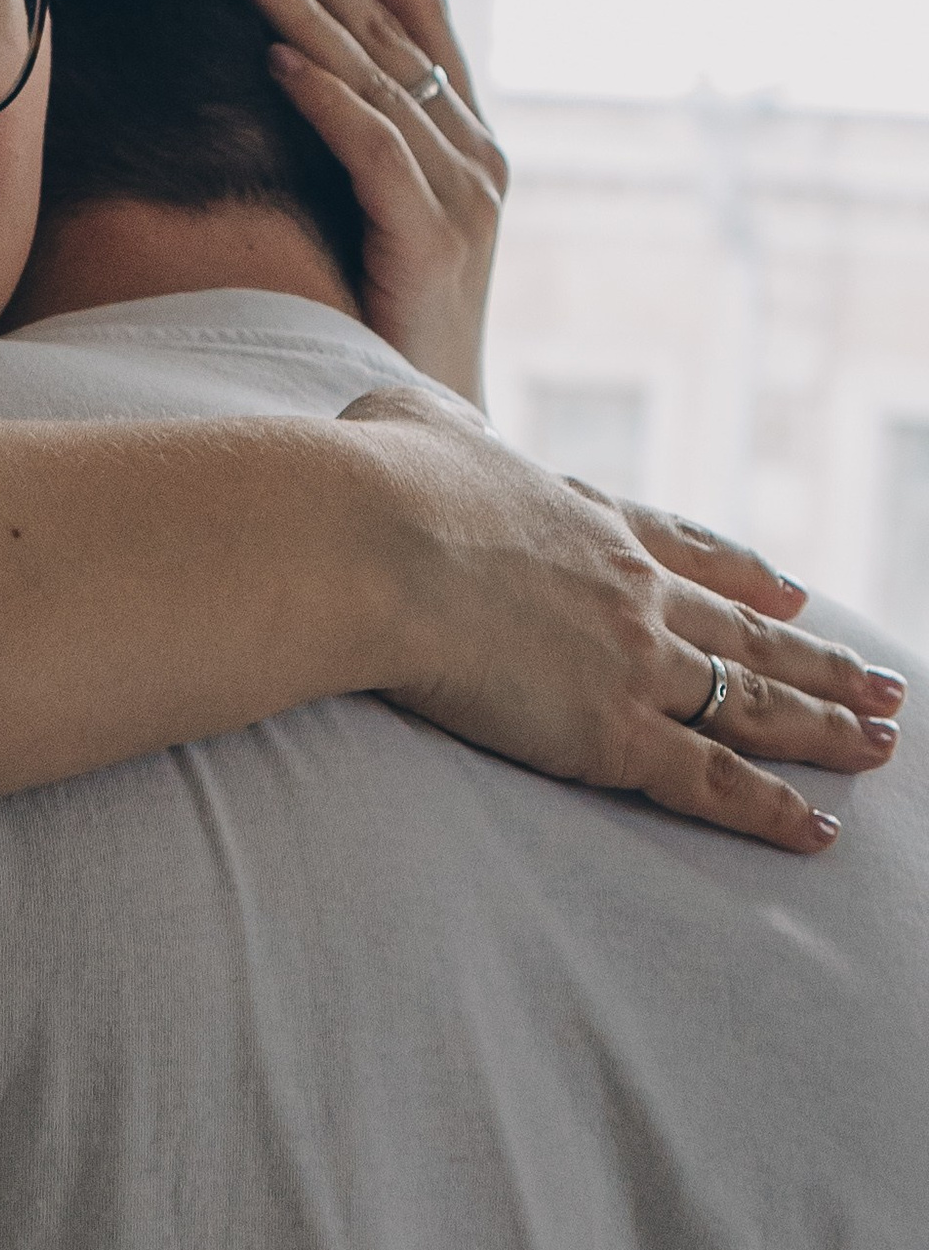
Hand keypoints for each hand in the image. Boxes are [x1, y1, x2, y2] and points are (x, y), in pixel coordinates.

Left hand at [239, 0, 505, 405]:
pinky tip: (276, 58)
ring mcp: (462, 195)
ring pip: (377, 78)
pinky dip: (324, 99)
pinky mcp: (432, 240)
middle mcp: (475, 154)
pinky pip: (371, 151)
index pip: (423, 13)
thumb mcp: (378, 218)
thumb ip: (358, 144)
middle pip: (393, 27)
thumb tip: (291, 67)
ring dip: (308, 9)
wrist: (438, 430)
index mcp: (466, 139)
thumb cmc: (389, 327)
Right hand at [341, 381, 904, 850]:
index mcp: (587, 519)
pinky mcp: (614, 731)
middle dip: (820, 660)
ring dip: (827, 727)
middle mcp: (632, 589)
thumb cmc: (373, 481)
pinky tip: (819, 830)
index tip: (792, 593)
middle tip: (882, 681)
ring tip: (882, 746)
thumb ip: (423, 425)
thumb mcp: (406, 424)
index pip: (687, 551)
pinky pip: (713, 781)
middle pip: (747, 632)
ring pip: (755, 703)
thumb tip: (401, 418)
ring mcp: (634, 660)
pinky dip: (771, 810)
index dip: (745, 577)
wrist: (371, 541)